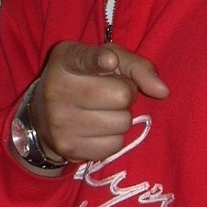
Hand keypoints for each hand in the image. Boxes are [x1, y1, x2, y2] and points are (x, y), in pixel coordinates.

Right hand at [28, 41, 168, 165]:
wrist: (44, 115)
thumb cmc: (85, 78)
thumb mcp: (109, 59)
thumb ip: (138, 66)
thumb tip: (163, 91)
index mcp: (67, 59)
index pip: (86, 58)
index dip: (99, 61)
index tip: (109, 61)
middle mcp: (58, 89)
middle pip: (122, 95)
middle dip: (126, 93)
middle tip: (110, 91)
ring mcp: (60, 122)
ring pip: (122, 123)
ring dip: (121, 116)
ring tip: (102, 109)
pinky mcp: (69, 148)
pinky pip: (115, 145)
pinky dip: (113, 137)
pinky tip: (97, 128)